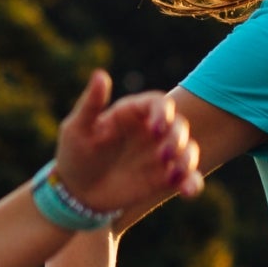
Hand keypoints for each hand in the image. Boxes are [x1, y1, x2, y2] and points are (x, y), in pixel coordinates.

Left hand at [52, 71, 203, 211]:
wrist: (77, 192)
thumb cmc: (74, 154)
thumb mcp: (77, 129)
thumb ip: (91, 103)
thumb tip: (100, 74)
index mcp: (132, 113)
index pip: (157, 103)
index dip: (163, 112)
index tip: (156, 127)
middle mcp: (151, 131)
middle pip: (179, 125)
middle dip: (178, 137)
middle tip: (165, 153)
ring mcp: (160, 154)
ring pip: (188, 150)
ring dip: (188, 159)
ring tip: (176, 173)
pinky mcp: (164, 178)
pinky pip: (187, 177)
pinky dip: (193, 182)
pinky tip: (188, 191)